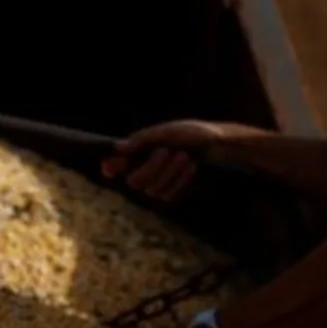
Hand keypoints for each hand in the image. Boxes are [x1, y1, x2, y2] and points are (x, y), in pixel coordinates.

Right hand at [99, 120, 250, 202]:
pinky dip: (180, 181)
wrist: (217, 145)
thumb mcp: (168, 132)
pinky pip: (167, 195)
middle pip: (134, 182)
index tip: (110, 168)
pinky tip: (190, 167)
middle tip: (167, 151)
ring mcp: (157, 182)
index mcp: (139, 150)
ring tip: (185, 156)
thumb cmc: (192, 133)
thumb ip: (142, 140)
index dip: (111, 167)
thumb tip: (118, 148)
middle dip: (152, 168)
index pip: (115, 164)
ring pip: (153, 189)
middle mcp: (144, 168)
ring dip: (171, 172)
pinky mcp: (171, 191)